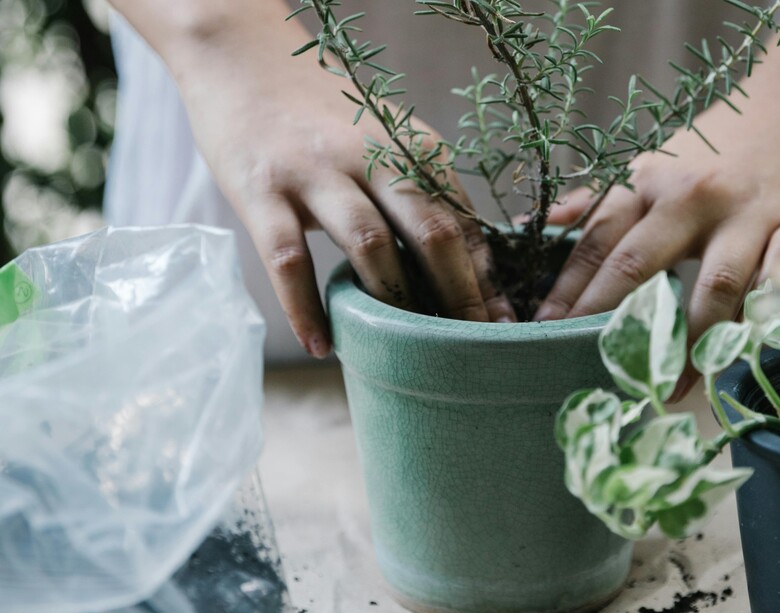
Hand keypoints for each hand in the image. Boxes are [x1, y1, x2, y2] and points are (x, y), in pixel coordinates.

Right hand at [127, 3, 514, 357]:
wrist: (240, 55)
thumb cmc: (321, 116)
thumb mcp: (384, 142)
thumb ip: (419, 191)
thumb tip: (465, 261)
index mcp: (412, 146)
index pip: (463, 219)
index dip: (487, 277)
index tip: (503, 323)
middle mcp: (372, 155)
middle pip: (432, 232)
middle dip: (460, 296)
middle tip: (474, 347)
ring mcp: (316, 170)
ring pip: (370, 245)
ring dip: (394, 304)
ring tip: (406, 354)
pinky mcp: (261, 188)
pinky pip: (288, 259)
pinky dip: (306, 308)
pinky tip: (322, 346)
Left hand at [535, 0, 779, 396]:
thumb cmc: (717, 145)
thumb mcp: (651, 162)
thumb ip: (596, 199)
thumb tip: (533, 226)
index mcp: (646, 180)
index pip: (596, 241)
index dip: (567, 289)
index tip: (542, 331)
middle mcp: (691, 195)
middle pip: (639, 265)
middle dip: (610, 320)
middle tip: (591, 367)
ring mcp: (747, 212)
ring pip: (712, 287)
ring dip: (689, 343)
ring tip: (667, 387)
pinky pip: (779, 282)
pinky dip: (762, 319)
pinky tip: (741, 353)